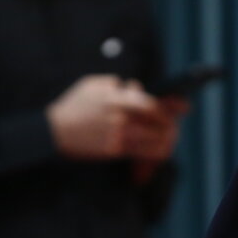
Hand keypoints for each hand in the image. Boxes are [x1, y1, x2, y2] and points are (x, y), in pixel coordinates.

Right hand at [47, 75, 177, 161]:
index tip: (183, 106)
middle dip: (171, 124)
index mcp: (116, 99)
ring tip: (170, 139)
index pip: (151, 103)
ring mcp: (117, 136)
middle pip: (157, 122)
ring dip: (166, 140)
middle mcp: (119, 118)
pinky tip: (159, 152)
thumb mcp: (91, 85)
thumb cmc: (72, 105)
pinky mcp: (113, 151)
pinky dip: (153, 153)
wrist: (53, 132)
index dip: (170, 106)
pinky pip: (140, 153)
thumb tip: (135, 87)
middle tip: (175, 126)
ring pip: (152, 141)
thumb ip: (115, 84)